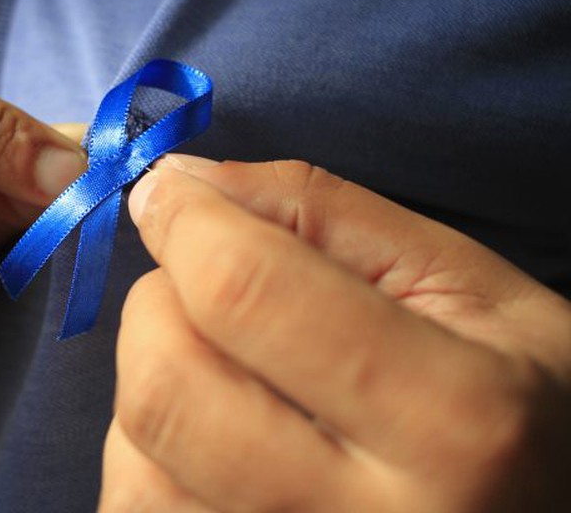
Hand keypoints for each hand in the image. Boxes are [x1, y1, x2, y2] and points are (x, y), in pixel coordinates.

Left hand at [102, 157, 570, 511]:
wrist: (542, 509)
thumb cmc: (509, 396)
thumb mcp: (458, 280)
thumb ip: (318, 210)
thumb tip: (178, 183)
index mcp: (453, 420)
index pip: (244, 294)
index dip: (185, 222)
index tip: (169, 193)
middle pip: (166, 385)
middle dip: (160, 304)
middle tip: (205, 288)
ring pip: (134, 455)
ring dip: (155, 380)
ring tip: (233, 376)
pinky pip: (133, 507)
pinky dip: (147, 452)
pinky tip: (216, 441)